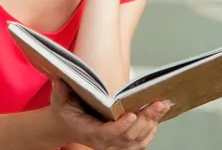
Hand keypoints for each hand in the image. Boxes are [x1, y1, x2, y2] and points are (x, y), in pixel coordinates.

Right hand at [50, 80, 168, 149]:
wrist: (67, 126)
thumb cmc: (65, 111)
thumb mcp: (59, 100)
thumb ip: (60, 91)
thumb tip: (60, 79)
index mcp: (89, 132)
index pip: (107, 133)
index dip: (120, 126)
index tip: (131, 115)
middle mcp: (104, 143)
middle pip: (129, 137)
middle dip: (146, 119)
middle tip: (159, 103)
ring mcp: (115, 146)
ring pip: (138, 140)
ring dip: (152, 122)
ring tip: (163, 105)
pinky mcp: (123, 145)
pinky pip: (141, 142)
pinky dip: (152, 129)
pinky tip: (158, 115)